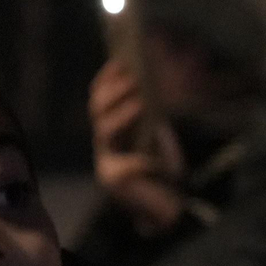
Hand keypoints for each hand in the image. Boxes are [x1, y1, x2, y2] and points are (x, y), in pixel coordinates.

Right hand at [89, 60, 187, 234]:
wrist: (168, 205)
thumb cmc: (164, 169)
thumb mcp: (160, 134)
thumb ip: (152, 113)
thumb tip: (152, 81)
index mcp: (113, 130)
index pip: (100, 99)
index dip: (107, 79)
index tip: (120, 61)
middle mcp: (104, 144)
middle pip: (96, 111)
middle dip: (113, 92)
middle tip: (133, 79)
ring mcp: (105, 162)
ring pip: (103, 130)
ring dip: (121, 113)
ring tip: (140, 102)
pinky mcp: (113, 180)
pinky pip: (126, 163)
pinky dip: (144, 160)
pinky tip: (157, 161)